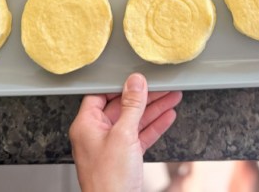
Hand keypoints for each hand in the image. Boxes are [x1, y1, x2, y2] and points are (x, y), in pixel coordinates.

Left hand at [70, 73, 181, 191]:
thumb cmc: (110, 180)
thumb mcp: (123, 135)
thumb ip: (131, 106)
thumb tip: (135, 82)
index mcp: (86, 125)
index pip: (100, 95)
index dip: (120, 85)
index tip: (138, 78)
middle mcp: (96, 134)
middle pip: (121, 107)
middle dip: (144, 97)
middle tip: (162, 86)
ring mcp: (111, 147)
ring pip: (134, 121)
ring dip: (154, 110)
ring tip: (172, 97)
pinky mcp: (124, 158)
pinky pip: (139, 136)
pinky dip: (154, 126)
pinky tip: (167, 116)